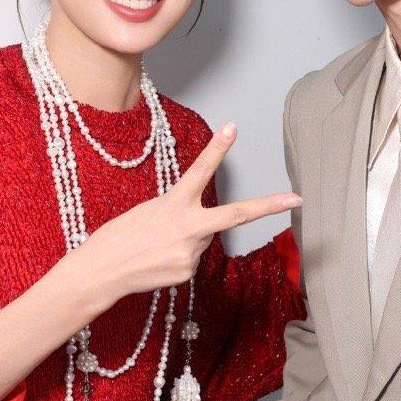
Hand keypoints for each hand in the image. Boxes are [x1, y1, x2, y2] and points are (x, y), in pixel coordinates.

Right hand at [77, 123, 302, 306]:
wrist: (102, 272)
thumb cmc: (120, 236)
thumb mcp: (148, 211)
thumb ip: (180, 212)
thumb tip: (204, 228)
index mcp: (173, 204)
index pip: (200, 171)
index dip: (217, 148)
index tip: (232, 128)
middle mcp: (187, 228)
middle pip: (235, 215)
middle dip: (269, 206)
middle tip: (298, 198)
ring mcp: (191, 253)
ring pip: (204, 238)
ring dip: (188, 237)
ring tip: (158, 244)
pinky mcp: (188, 272)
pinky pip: (193, 257)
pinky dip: (179, 255)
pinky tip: (158, 259)